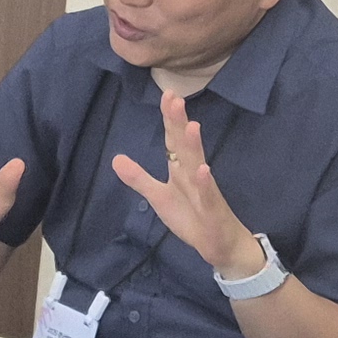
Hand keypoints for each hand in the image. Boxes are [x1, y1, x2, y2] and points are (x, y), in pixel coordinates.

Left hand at [112, 90, 260, 279]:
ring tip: (191, 125)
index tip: (166, 94)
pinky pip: (207, 195)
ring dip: (195, 146)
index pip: (173, 139)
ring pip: (198, 165)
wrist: (221, 244)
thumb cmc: (192, 217)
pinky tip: (203, 170)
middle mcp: (194, 174)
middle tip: (175, 97)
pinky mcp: (212, 210)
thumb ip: (139, 178)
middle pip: (185, 145)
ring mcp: (205, 191)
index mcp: (181, 169)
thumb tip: (116, 158)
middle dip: (179, 122)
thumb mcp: (159, 197)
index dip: (169, 118)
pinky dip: (205, 183)